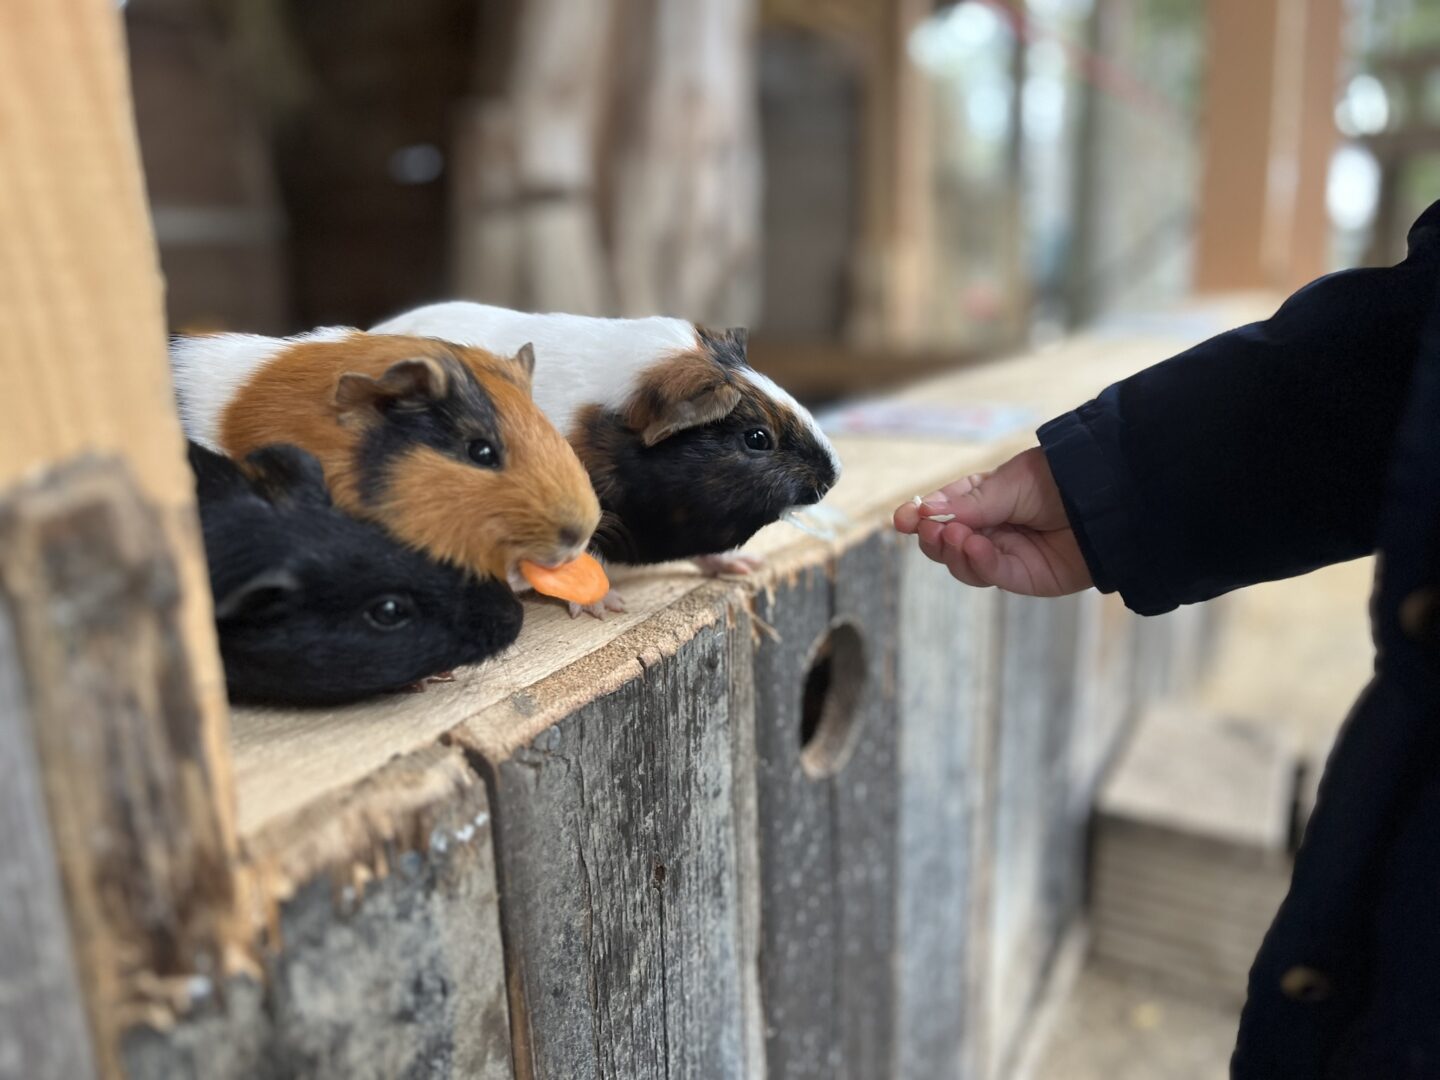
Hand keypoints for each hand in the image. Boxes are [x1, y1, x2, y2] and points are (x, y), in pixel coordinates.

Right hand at [892, 447, 1092, 595]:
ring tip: (954, 536)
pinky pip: (994, 574)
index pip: (943, 512)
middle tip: (926, 529)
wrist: (1108, 496)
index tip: (901, 519)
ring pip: (963, 565)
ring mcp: (1007, 555)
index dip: (919, 517)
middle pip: (946, 545)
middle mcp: (991, 530)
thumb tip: (925, 512)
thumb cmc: (1059, 479)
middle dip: (932, 538)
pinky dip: (979, 563)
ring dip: (953, 552)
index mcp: (983, 501)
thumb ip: (970, 504)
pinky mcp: (1026, 577)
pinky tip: (974, 547)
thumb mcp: (1008, 483)